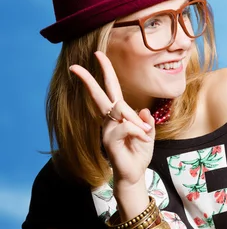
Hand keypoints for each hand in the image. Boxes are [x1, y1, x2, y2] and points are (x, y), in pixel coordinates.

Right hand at [69, 51, 154, 185]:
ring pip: (121, 111)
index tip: (98, 55)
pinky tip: (141, 140)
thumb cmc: (139, 152)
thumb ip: (146, 121)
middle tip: (75, 66)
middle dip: (89, 79)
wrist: (135, 173)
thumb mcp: (148, 133)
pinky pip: (127, 126)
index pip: (111, 90)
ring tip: (144, 136)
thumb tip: (142, 110)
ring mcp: (107, 129)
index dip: (106, 72)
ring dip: (138, 123)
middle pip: (100, 95)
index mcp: (119, 115)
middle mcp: (110, 119)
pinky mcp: (109, 139)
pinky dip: (139, 132)